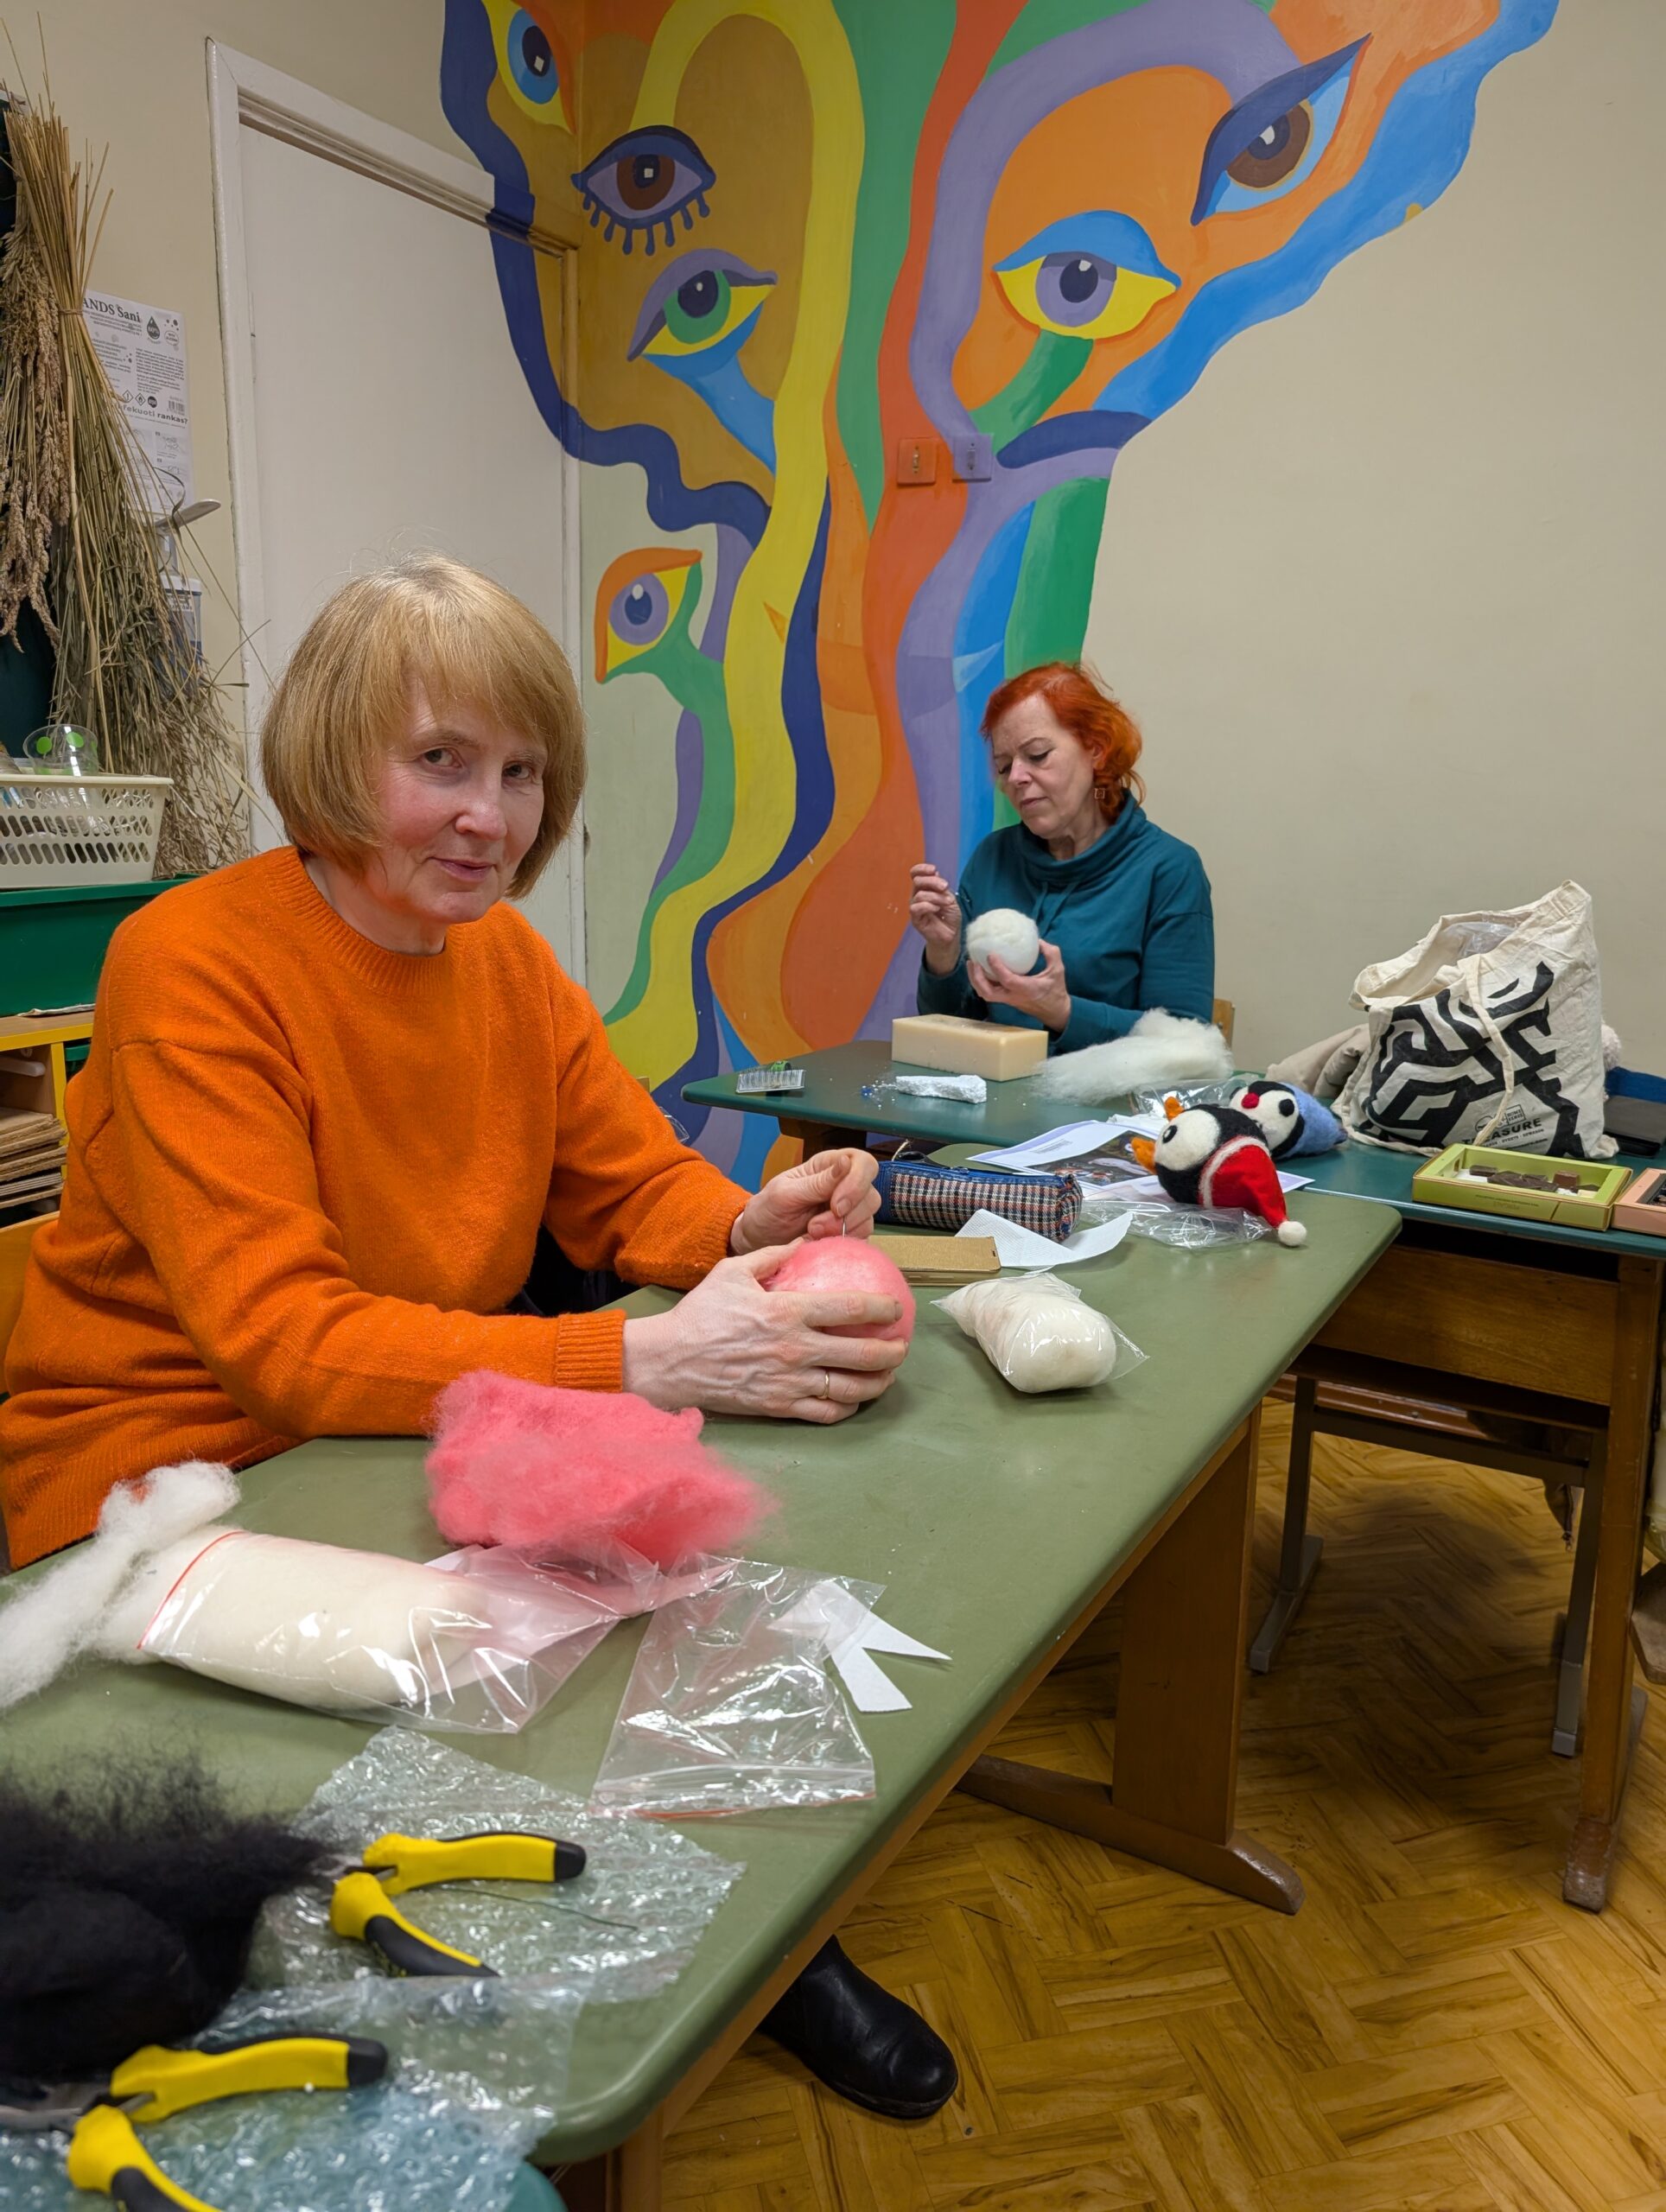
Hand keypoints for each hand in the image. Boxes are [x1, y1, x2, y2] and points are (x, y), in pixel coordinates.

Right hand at [621, 1245, 907, 1423]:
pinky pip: (824, 1413)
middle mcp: (795, 1349)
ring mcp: (789, 1382)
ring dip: (877, 1383)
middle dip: (893, 1351)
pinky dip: (846, 1408)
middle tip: (902, 1345)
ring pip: (850, 1389)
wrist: (670, 1362)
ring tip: (887, 1375)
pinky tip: (854, 1399)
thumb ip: (771, 1255)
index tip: (897, 1306)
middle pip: (862, 1354)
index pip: (851, 1308)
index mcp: (788, 1311)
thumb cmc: (700, 1314)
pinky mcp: (778, 1407)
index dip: (883, 1307)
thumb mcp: (732, 1272)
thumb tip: (803, 1243)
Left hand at [731, 1149, 879, 1251]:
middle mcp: (844, 1185)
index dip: (857, 1183)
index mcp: (829, 1166)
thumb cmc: (768, 1210)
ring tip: (812, 1234)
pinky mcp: (848, 1233)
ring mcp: (849, 1211)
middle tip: (814, 1227)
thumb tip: (845, 1162)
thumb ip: (817, 1182)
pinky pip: (861, 1238)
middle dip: (847, 1215)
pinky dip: (844, 1243)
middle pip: (871, 1194)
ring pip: (869, 1218)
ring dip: (843, 1231)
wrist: (759, 1240)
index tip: (836, 1205)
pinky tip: (821, 1243)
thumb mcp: (785, 1193)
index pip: (863, 1163)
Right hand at [908, 862, 961, 975]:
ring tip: (946, 903)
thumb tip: (934, 874)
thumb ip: (940, 887)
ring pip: (919, 894)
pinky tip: (937, 909)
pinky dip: (928, 906)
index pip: (915, 873)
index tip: (934, 870)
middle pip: (917, 881)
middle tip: (945, 887)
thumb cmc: (949, 915)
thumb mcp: (949, 897)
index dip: (922, 869)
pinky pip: (916, 907)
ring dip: (936, 897)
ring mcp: (915, 907)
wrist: (951, 934)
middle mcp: (917, 895)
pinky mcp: (915, 919)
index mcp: (925, 888)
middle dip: (933, 882)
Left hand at [969, 938, 1071, 1032]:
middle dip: (977, 978)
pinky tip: (981, 970)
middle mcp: (1014, 996)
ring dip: (976, 981)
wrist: (1054, 1012)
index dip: (997, 968)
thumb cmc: (1056, 990)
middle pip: (988, 992)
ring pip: (986, 994)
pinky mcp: (1006, 1000)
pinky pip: (990, 992)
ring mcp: (1008, 1000)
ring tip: (972, 964)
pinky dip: (982, 982)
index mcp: (1027, 989)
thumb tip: (1038, 941)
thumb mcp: (1058, 970)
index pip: (1008, 980)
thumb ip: (1051, 953)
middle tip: (973, 961)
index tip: (990, 955)